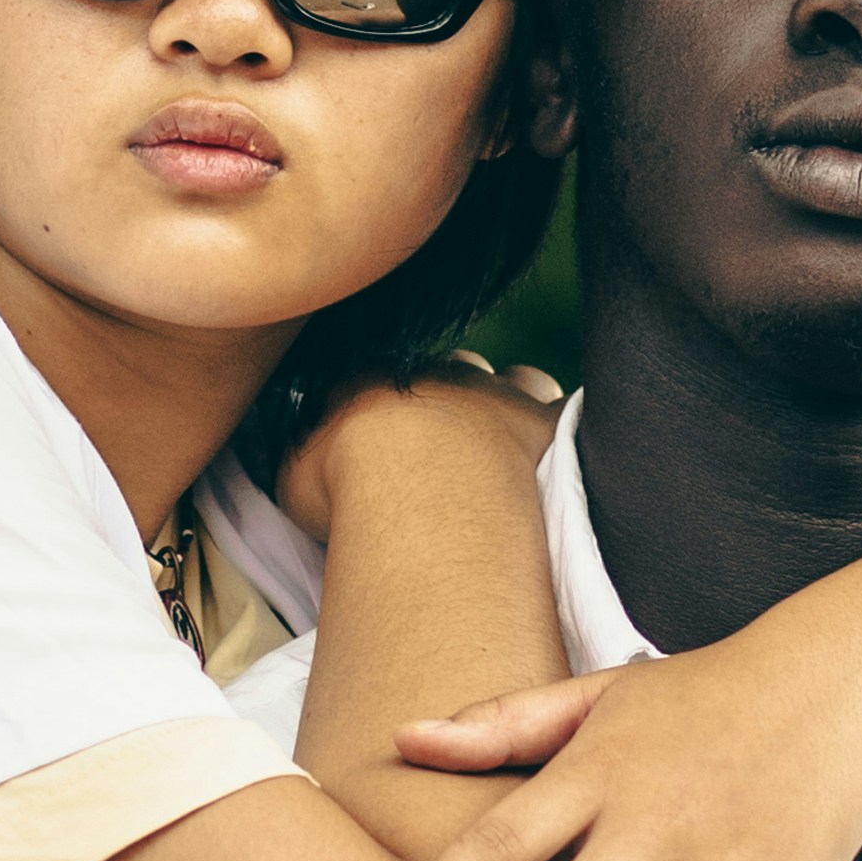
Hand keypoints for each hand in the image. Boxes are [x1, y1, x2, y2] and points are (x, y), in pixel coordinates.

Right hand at [274, 359, 559, 544]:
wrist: (417, 491)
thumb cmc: (346, 489)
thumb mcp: (295, 474)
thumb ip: (301, 454)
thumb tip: (303, 457)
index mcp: (380, 381)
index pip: (384, 375)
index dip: (389, 402)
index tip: (387, 433)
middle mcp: (444, 376)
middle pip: (456, 369)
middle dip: (456, 395)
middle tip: (449, 447)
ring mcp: (500, 395)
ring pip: (516, 378)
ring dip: (512, 400)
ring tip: (506, 446)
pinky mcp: (548, 424)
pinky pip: (566, 409)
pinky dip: (563, 424)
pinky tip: (562, 447)